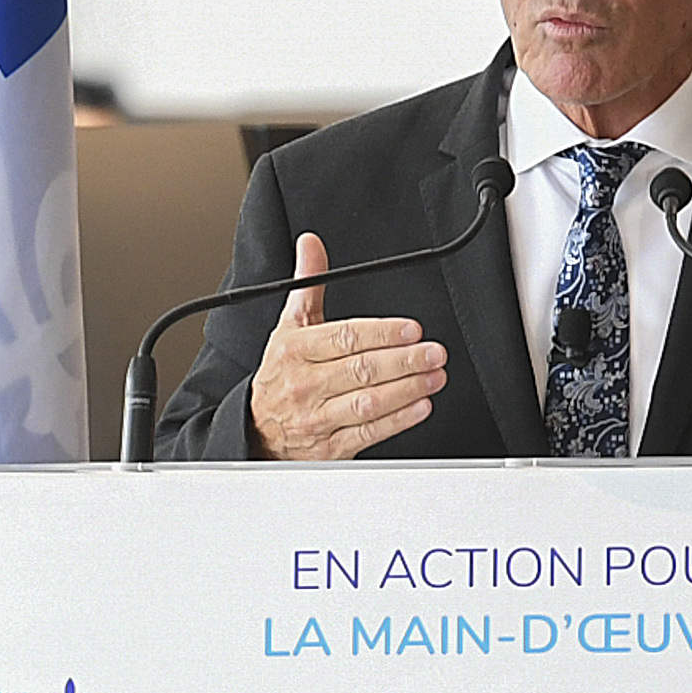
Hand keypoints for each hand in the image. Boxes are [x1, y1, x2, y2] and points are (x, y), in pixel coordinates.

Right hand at [246, 233, 447, 460]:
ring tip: (435, 376)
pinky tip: (420, 406)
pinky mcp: (329, 448)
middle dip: (404, 361)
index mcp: (294, 350)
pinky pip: (368, 433)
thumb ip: (308, 285)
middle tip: (435, 352)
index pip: (344, 338)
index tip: (411, 330)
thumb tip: (311, 245)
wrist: (256, 430)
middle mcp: (304, 384)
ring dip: (407, 390)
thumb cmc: (280, 375)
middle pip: (361, 370)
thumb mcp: (288, 326)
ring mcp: (316, 418)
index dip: (382, 333)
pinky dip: (397, 420)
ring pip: (368, 402)